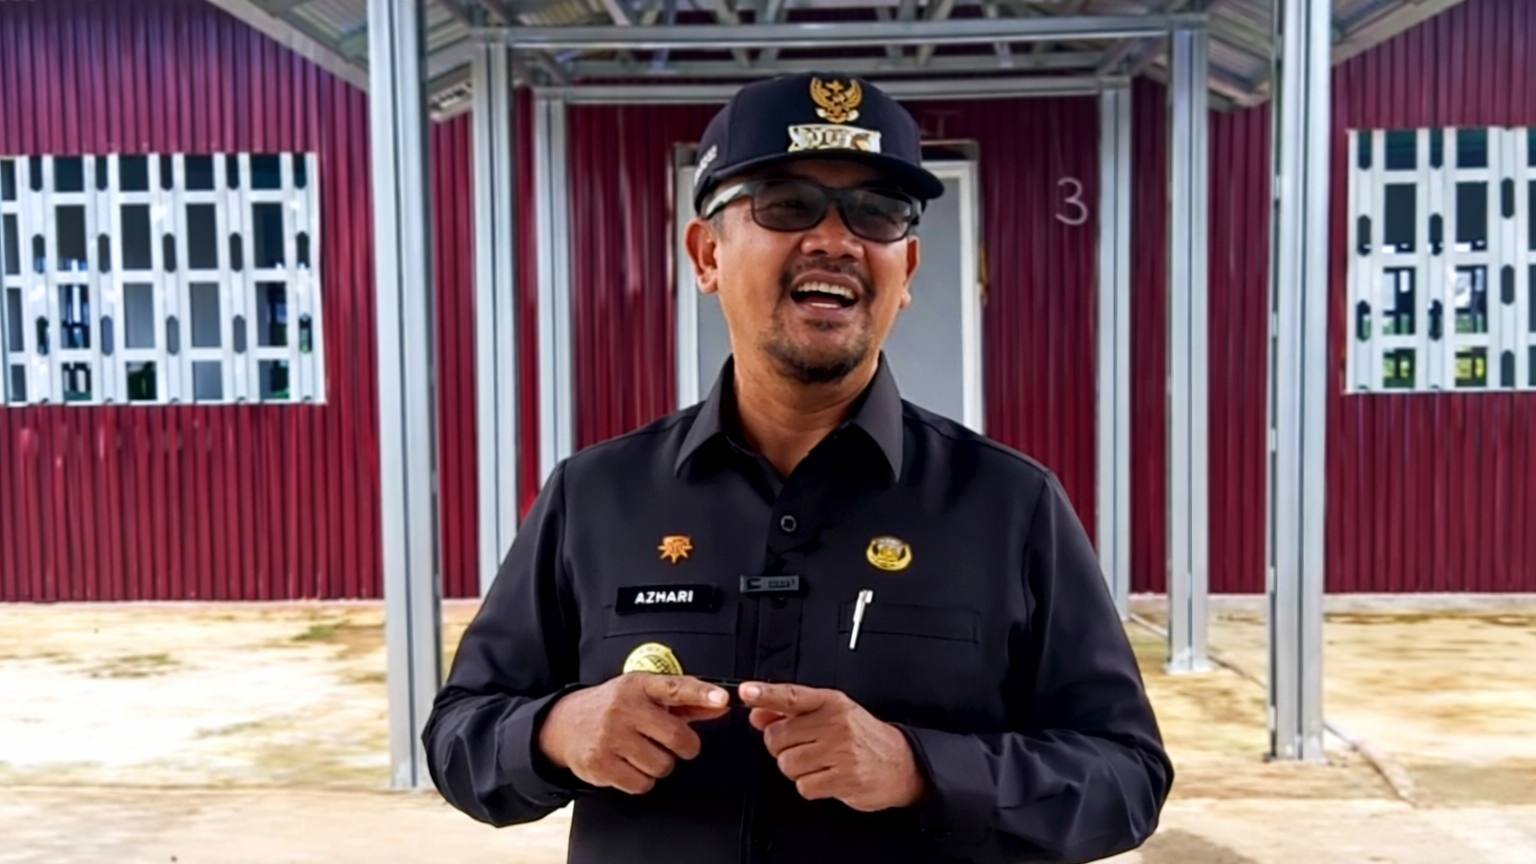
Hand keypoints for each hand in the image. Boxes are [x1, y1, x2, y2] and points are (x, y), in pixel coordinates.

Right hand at [538, 673, 730, 794]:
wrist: (565, 723)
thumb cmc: (616, 708)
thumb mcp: (646, 695)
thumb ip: (686, 702)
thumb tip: (720, 706)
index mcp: (639, 685)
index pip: (676, 687)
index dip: (702, 694)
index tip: (722, 699)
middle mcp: (623, 708)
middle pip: (677, 737)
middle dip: (684, 746)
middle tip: (672, 743)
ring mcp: (609, 736)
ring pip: (662, 766)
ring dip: (659, 764)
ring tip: (642, 751)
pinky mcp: (600, 763)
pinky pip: (641, 784)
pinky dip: (641, 780)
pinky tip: (628, 764)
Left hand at [740, 681, 927, 811]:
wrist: (900, 762)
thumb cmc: (863, 737)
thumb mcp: (831, 714)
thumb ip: (791, 712)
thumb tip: (758, 714)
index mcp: (831, 702)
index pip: (791, 696)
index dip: (765, 694)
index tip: (746, 691)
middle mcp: (835, 723)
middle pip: (778, 738)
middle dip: (783, 747)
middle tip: (804, 747)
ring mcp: (841, 751)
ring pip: (787, 764)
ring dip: (797, 768)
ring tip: (819, 763)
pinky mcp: (844, 778)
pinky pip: (804, 786)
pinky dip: (811, 785)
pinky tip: (827, 776)